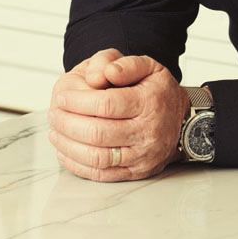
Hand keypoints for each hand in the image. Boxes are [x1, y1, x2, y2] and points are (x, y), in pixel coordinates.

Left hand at [48, 51, 188, 181]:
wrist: (182, 122)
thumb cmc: (158, 92)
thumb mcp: (149, 67)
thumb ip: (125, 64)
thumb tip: (102, 73)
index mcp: (149, 102)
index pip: (107, 104)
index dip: (78, 101)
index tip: (62, 97)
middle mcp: (148, 132)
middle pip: (98, 132)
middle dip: (68, 123)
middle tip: (54, 114)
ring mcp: (142, 156)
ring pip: (97, 157)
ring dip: (68, 145)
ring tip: (55, 131)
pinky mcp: (136, 172)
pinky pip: (101, 174)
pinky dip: (77, 164)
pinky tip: (65, 150)